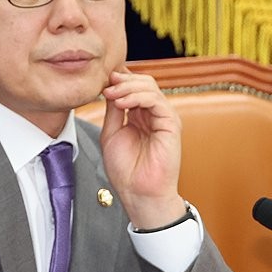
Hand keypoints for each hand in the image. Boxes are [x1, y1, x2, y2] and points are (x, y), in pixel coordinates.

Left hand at [98, 69, 185, 227]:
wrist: (138, 192)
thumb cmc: (125, 169)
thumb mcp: (111, 133)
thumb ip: (113, 111)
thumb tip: (109, 88)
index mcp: (139, 115)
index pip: (133, 87)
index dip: (118, 80)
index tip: (101, 81)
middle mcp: (153, 114)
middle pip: (143, 83)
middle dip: (123, 80)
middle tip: (106, 85)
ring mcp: (163, 118)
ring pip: (150, 88)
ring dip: (127, 87)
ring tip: (111, 94)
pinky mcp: (171, 125)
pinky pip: (157, 101)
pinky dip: (138, 97)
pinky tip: (122, 102)